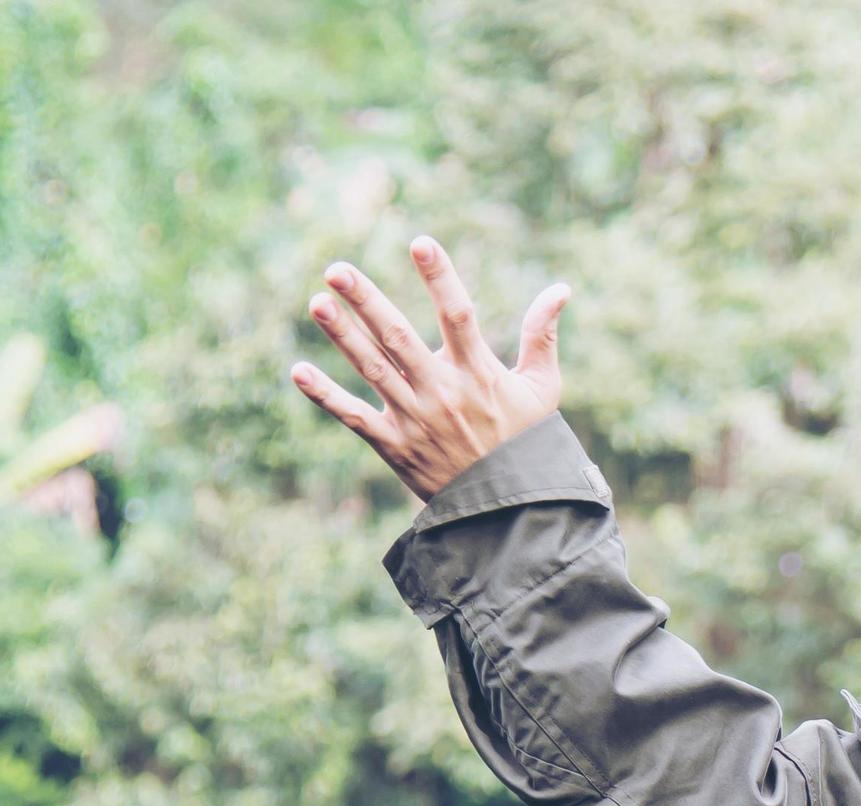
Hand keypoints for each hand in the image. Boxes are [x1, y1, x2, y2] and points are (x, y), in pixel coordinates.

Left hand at [292, 237, 569, 501]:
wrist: (510, 507)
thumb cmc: (526, 439)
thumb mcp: (542, 388)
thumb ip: (543, 336)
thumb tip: (561, 289)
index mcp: (479, 373)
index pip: (458, 315)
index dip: (440, 278)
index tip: (421, 243)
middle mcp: (443, 392)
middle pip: (399, 338)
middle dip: (367, 302)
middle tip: (337, 270)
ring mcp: (416, 419)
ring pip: (373, 369)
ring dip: (342, 336)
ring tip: (316, 302)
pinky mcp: (395, 445)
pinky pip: (354, 418)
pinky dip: (326, 396)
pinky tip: (298, 372)